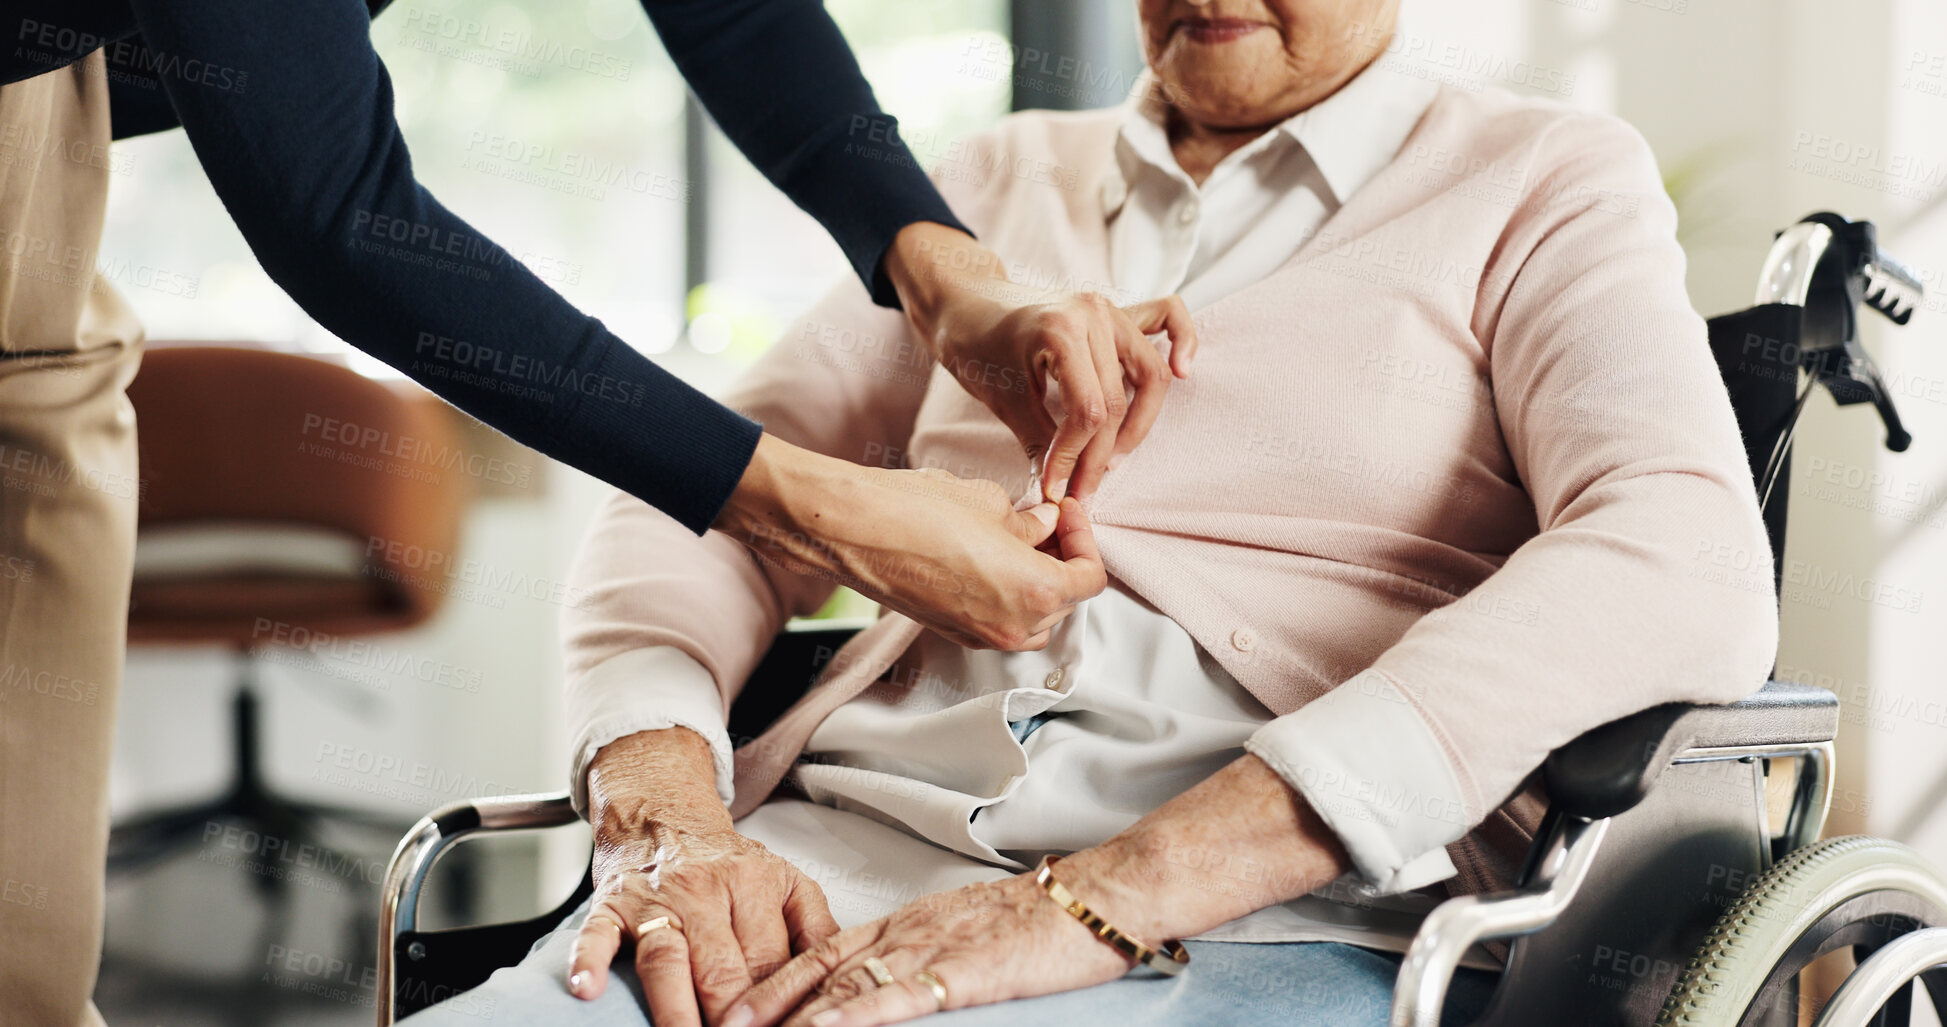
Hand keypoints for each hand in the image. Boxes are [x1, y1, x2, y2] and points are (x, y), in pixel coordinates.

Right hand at [569, 729, 842, 1026]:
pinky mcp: (613, 904)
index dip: (778, 1009)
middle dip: (732, 1020)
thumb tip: (836, 982)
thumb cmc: (726, 862)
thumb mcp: (784, 882)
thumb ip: (814, 929)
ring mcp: (658, 899)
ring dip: (676, 1011)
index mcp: (758, 885)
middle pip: (724, 970)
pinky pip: (598, 934)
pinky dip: (591, 960)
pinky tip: (587, 989)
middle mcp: (708, 890)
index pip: (773, 963)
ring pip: (669, 961)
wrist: (662, 812)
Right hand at [717, 437, 1106, 649]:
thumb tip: (1044, 526)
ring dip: (1037, 583)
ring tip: (1019, 542)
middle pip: (1065, 601)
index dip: (1084, 538)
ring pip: (1034, 618)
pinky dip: (1007, 595)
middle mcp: (1013, 626)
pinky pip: (999, 621)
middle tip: (1046, 522)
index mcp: (1036, 593)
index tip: (1065, 512)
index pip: (1090, 577)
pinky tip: (989, 558)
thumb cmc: (917, 511)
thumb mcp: (990, 503)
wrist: (854, 531)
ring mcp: (980, 636)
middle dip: (1062, 560)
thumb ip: (1029, 522)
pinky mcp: (952, 632)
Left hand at [718, 867, 1136, 1026]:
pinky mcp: (959, 971)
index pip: (822, 952)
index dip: (773, 981)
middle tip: (715, 1024)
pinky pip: (891, 997)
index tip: (735, 1007)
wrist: (1097, 896)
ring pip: (841, 985)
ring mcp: (928, 949)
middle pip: (815, 969)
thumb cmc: (1044, 920)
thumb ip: (927, 956)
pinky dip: (846, 1016)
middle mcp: (905, 932)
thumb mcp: (969, 933)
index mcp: (906, 922)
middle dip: (762, 1002)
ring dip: (789, 1015)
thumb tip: (897, 984)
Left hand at [884, 223, 1198, 501]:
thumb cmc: (976, 345)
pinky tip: (1183, 371)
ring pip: (1151, 373)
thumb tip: (1060, 491)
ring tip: (1113, 457)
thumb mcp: (1001, 399)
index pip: (1088, 412)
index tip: (1057, 488)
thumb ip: (1039, 442)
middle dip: (1101, 454)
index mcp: (1060, 331)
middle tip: (1083, 488)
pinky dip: (1183, 342)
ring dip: (1139, 422)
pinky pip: (1167, 316)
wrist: (966, 301)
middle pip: (1119, 400)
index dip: (1075, 458)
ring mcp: (1109, 307)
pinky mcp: (1117, 310)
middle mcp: (1093, 313)